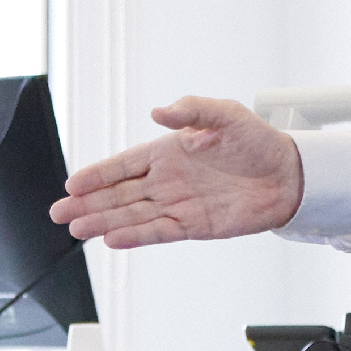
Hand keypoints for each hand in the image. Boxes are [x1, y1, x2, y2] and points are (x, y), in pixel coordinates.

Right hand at [48, 96, 302, 249]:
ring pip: (133, 215)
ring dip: (104, 222)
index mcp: (168, 152)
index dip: (98, 174)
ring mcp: (178, 204)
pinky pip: (159, 231)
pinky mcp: (195, 225)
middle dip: (88, 203)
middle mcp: (167, 180)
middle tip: (59, 213)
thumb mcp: (226, 114)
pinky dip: (137, 236)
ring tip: (76, 229)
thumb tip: (159, 112)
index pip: (124, 164)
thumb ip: (192, 111)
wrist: (291, 174)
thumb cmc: (259, 141)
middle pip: (119, 194)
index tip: (72, 183)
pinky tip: (113, 239)